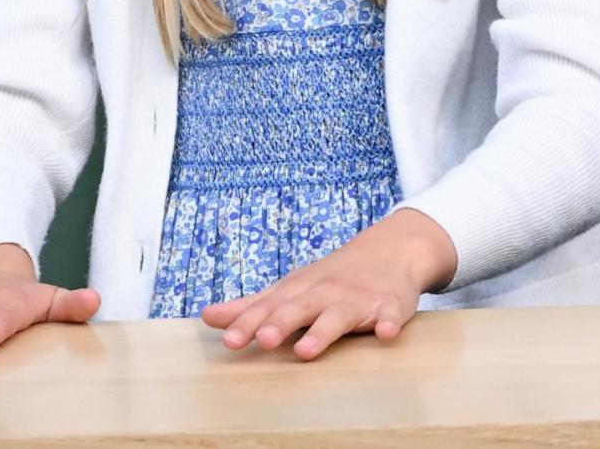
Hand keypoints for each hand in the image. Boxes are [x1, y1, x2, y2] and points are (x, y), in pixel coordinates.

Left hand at [200, 208, 456, 361]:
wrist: (391, 249)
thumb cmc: (331, 278)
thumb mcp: (292, 288)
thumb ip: (252, 306)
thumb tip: (208, 317)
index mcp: (300, 291)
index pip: (270, 307)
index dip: (250, 323)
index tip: (229, 340)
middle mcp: (326, 293)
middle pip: (300, 308)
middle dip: (282, 323)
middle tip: (265, 340)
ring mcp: (358, 300)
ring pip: (340, 316)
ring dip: (324, 331)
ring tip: (307, 350)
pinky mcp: (390, 306)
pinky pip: (391, 316)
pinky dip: (389, 323)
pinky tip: (386, 333)